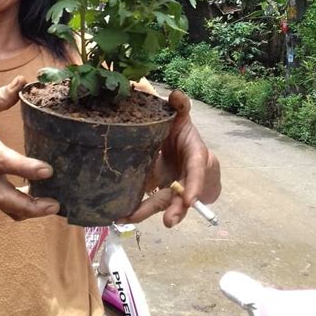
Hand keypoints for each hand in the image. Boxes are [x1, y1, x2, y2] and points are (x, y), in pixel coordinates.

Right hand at [0, 76, 59, 220]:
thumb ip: (2, 96)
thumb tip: (24, 81)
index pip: (5, 162)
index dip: (26, 168)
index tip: (48, 170)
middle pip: (6, 198)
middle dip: (31, 205)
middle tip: (55, 204)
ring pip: (8, 208)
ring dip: (31, 212)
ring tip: (54, 206)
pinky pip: (7, 209)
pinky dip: (25, 211)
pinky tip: (44, 204)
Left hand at [121, 89, 220, 227]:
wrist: (180, 147)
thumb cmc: (183, 132)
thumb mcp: (182, 117)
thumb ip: (181, 106)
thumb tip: (176, 93)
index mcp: (194, 157)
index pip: (196, 172)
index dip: (194, 186)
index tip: (190, 201)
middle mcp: (184, 176)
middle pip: (181, 195)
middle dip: (175, 210)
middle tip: (169, 222)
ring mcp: (170, 186)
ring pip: (163, 202)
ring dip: (148, 212)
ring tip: (129, 219)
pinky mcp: (155, 190)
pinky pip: (146, 201)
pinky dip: (134, 209)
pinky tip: (119, 216)